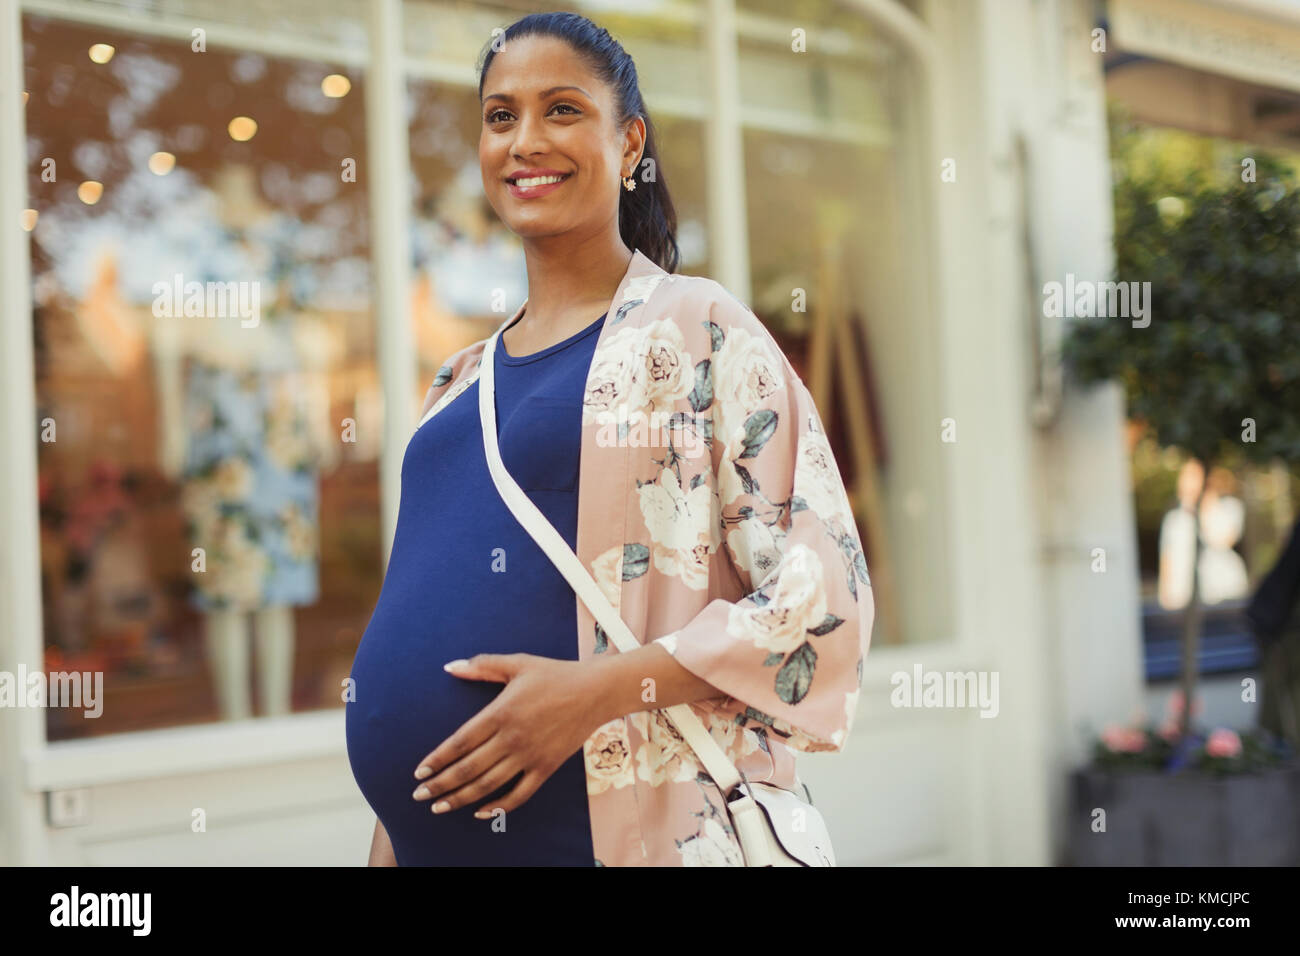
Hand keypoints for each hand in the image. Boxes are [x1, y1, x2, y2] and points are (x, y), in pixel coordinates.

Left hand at [412, 653, 606, 818]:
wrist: (596, 691)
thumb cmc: (555, 674)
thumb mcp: (517, 663)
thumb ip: (482, 666)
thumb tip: (450, 667)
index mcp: (501, 712)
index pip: (460, 742)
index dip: (437, 758)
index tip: (419, 771)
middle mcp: (512, 738)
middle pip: (468, 768)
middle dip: (441, 784)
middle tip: (419, 795)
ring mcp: (529, 756)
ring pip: (488, 784)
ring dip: (460, 798)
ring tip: (439, 807)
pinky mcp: (546, 767)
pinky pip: (519, 794)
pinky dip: (499, 807)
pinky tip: (481, 812)